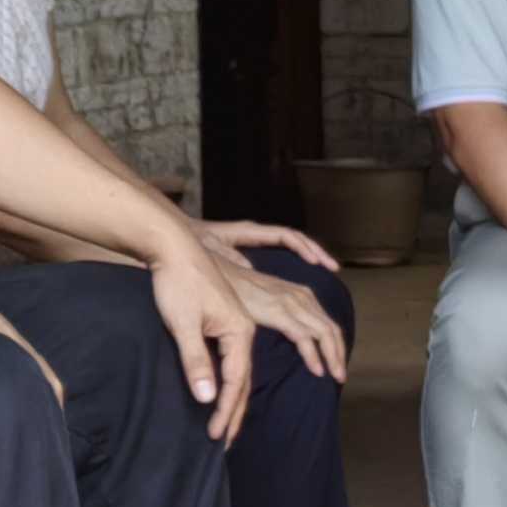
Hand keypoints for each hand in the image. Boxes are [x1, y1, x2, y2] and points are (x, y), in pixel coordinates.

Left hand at [147, 233, 260, 442]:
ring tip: (224, 425)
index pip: (235, 381)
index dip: (225, 411)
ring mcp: (234, 324)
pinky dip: (228, 380)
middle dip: (233, 412)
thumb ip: (195, 361)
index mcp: (240, 331)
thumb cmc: (177, 282)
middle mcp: (243, 330)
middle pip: (242, 380)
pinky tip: (220, 391)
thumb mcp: (182, 324)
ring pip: (239, 370)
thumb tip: (207, 398)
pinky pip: (231, 359)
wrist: (173, 247)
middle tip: (224, 443)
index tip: (216, 437)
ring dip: (232, 399)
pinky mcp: (223, 320)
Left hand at [201, 217, 339, 275]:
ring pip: (290, 243)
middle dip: (316, 250)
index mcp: (249, 230)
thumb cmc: (188, 240)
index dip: (304, 246)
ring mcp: (253, 240)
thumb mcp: (209, 249)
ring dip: (309, 255)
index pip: (285, 234)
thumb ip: (229, 257)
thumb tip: (251, 269)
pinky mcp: (247, 250)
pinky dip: (293, 261)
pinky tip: (297, 276)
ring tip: (328, 270)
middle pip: (295, 237)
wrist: (172, 233)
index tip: (316, 261)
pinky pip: (278, 252)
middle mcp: (255, 232)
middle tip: (334, 267)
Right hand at [226, 259, 348, 384]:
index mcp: (302, 294)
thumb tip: (291, 335)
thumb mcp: (268, 303)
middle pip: (332, 329)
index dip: (336, 345)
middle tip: (341, 376)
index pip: (328, 323)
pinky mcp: (279, 311)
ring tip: (336, 377)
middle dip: (340, 354)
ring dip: (333, 358)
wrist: (220, 275)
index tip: (337, 365)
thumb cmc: (238, 292)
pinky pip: (304, 337)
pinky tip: (317, 370)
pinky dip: (313, 356)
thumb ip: (282, 315)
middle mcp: (302, 296)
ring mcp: (292, 303)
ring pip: (325, 334)